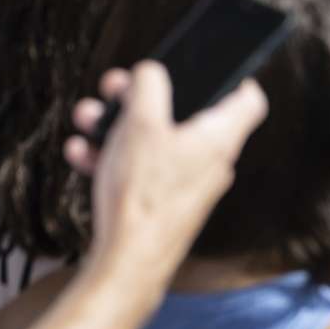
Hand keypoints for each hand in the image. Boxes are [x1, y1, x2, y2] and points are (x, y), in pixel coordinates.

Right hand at [64, 61, 267, 287]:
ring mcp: (187, 185)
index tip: (211, 64)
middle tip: (115, 87)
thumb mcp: (140, 123)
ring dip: (117, 125)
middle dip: (143, 97)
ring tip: (87, 119)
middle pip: (185, 114)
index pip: (248, 100)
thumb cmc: (142, 194)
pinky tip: (81, 154)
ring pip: (154, 140)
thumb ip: (148, 87)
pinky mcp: (163, 204)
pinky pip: (139, 169)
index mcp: (219, 138)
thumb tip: (151, 73)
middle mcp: (210, 161)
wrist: (127, 264)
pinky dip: (112, 157)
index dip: (235, 76)